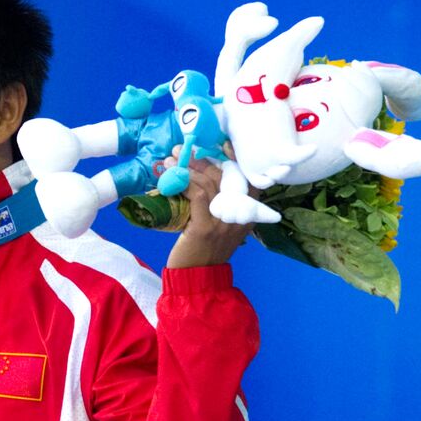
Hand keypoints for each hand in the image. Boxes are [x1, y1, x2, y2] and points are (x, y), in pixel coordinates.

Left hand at [165, 148, 250, 268]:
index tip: (219, 144)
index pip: (249, 179)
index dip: (234, 159)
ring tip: (172, 159)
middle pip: (224, 177)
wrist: (197, 277)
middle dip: (202, 160)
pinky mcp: (205, 227)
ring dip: (187, 167)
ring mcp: (224, 221)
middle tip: (183, 150)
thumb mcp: (218, 224)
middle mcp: (241, 216)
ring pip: (208, 183)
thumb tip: (198, 176)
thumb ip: (216, 204)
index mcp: (248, 214)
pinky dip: (184, 182)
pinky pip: (196, 195)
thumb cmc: (203, 250)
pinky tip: (172, 177)